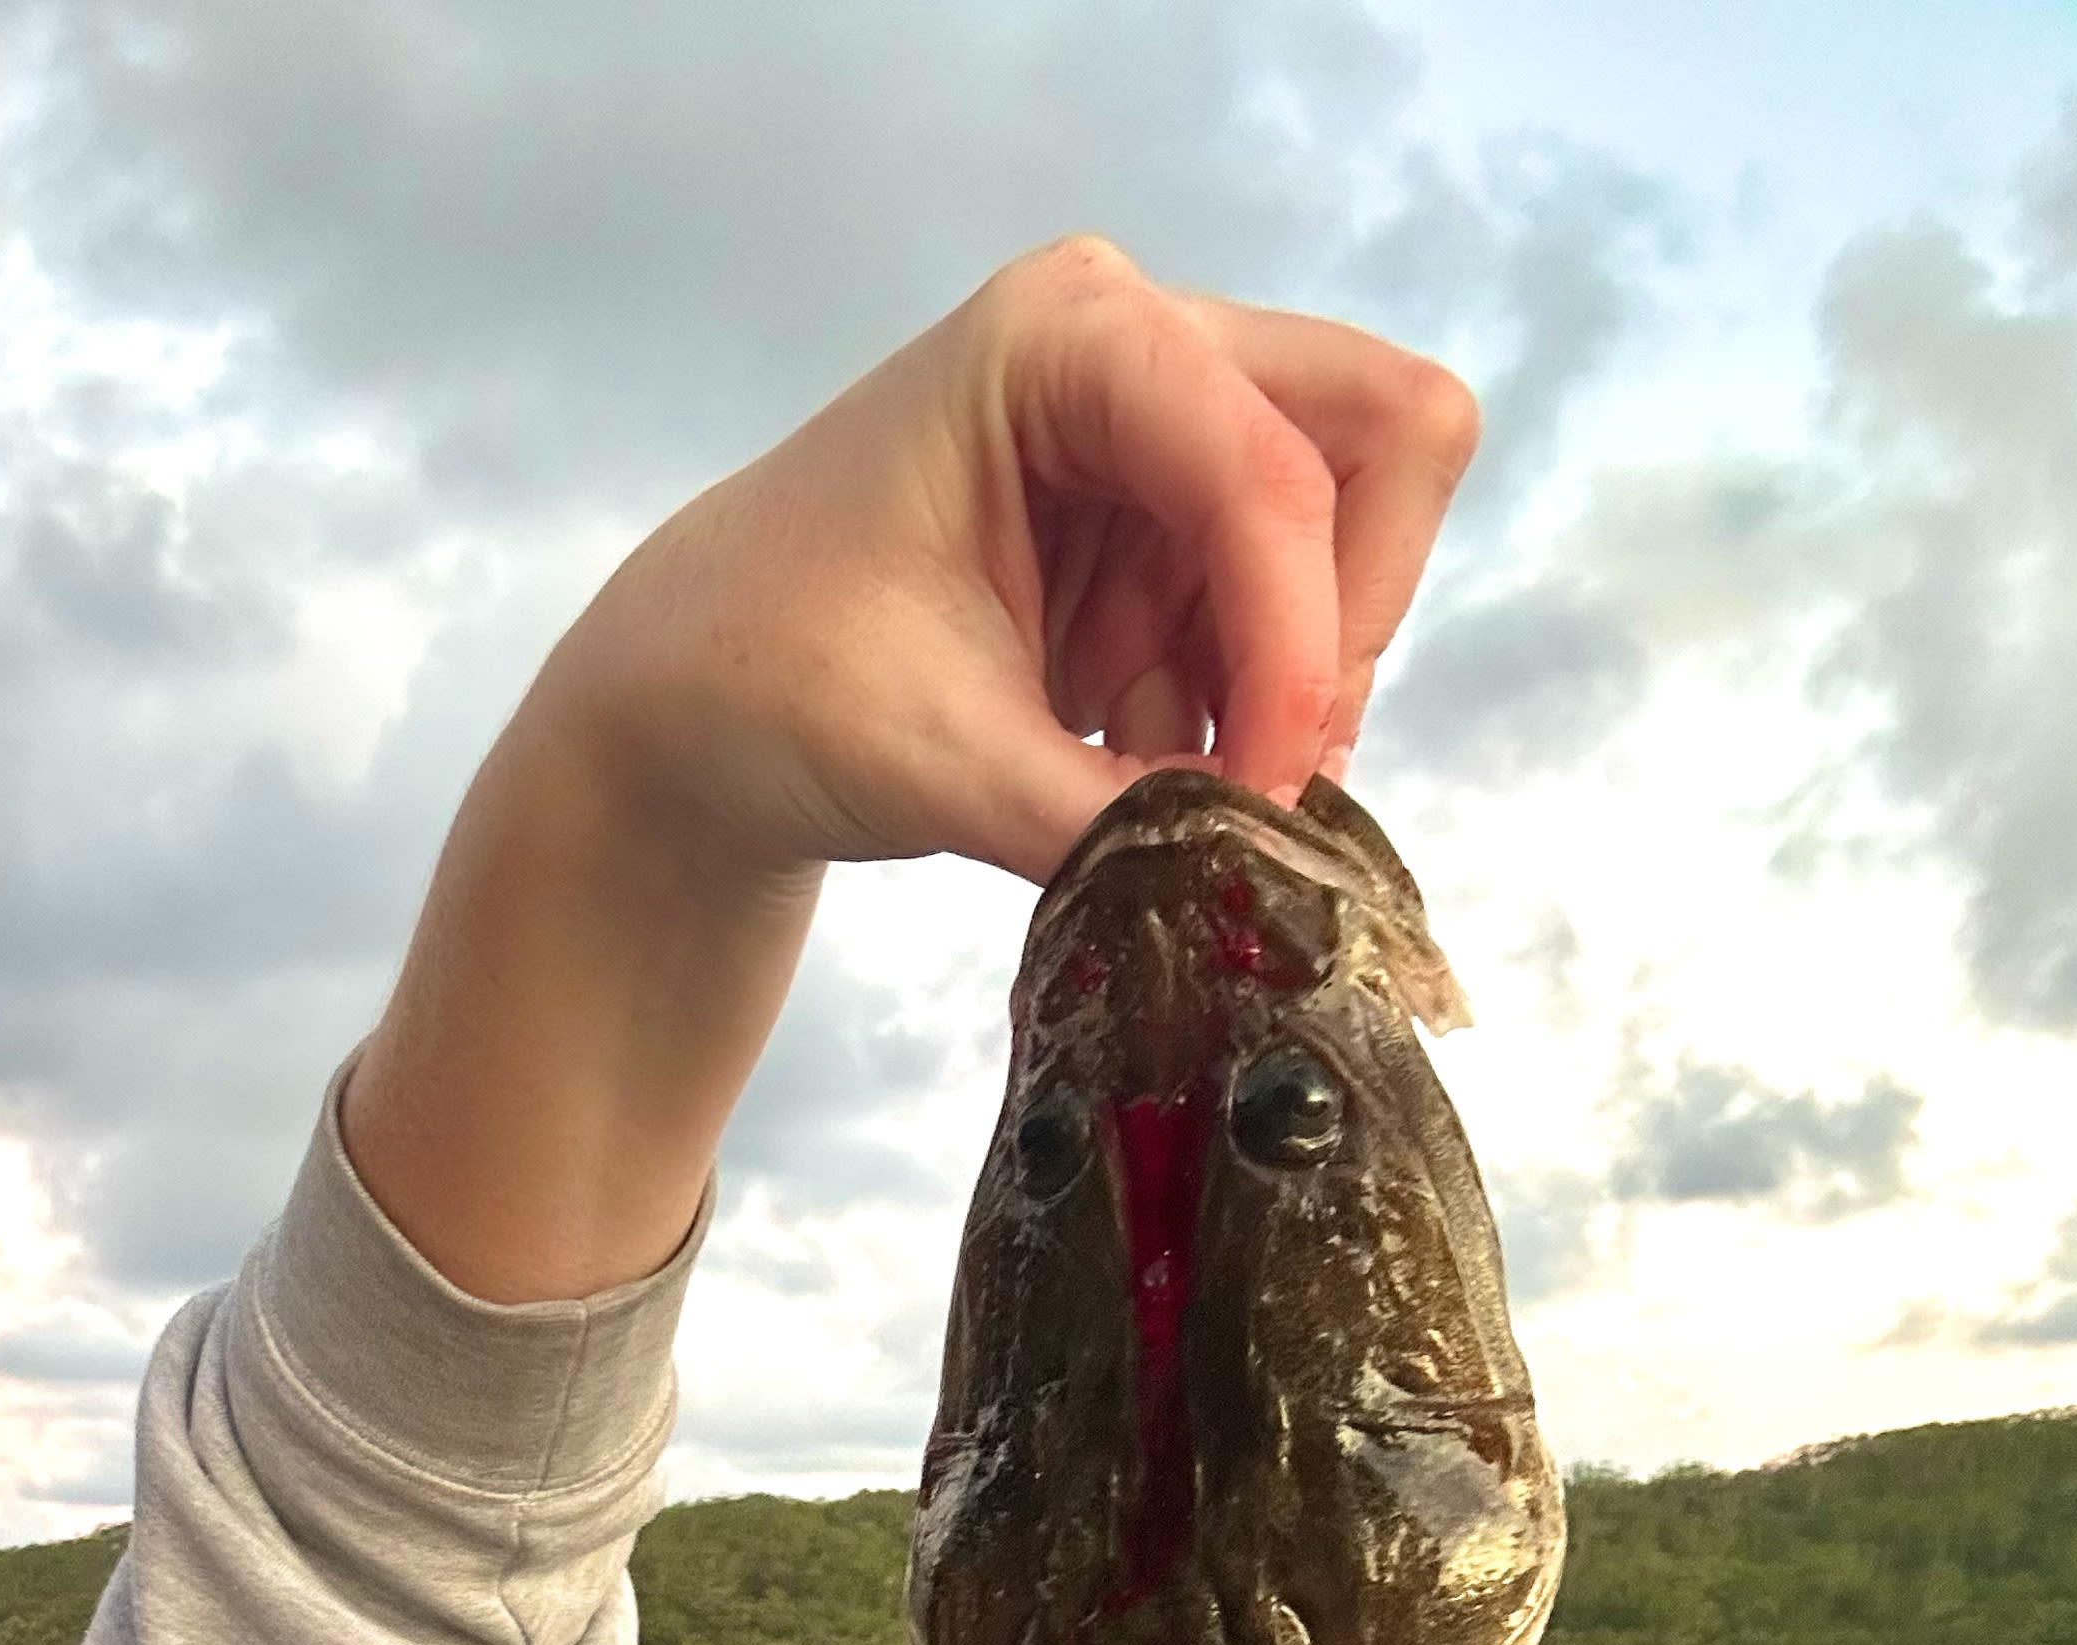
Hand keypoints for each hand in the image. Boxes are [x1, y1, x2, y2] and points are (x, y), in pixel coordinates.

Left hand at [543, 236, 1480, 884]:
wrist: (696, 704)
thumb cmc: (771, 679)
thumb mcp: (935, 759)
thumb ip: (1107, 819)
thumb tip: (1254, 874)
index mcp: (1063, 338)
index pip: (1270, 469)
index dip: (1300, 644)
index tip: (1266, 796)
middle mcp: (1139, 346)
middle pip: (1381, 439)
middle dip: (1337, 628)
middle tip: (1258, 769)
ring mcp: (1167, 430)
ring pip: (1352, 541)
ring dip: (1279, 686)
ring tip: (1141, 771)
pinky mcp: (1171, 523)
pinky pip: (1291, 613)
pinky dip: (1242, 710)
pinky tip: (1127, 759)